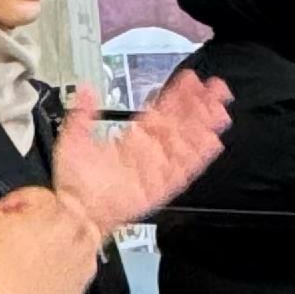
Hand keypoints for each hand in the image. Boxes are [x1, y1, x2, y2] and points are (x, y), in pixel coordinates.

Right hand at [0, 185, 100, 293]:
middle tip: (27, 223)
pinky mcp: (79, 286)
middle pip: (68, 212)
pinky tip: (50, 264)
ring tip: (45, 241)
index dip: (15, 202)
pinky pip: (82, 265)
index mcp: (55, 212)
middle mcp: (76, 235)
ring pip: (84, 238)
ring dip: (66, 235)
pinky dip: (70, 261)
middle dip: (46, 214)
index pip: (38, 195)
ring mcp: (82, 262)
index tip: (5, 213)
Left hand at [50, 71, 231, 238]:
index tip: (191, 81)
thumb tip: (86, 90)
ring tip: (220, 110)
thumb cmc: (74, 183)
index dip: (177, 96)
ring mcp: (157, 169)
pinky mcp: (161, 186)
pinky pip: (185, 169)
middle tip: (216, 89)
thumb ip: (83, 113)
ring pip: (187, 143)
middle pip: (181, 125)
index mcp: (132, 140)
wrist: (76, 212)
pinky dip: (198, 156)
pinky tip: (212, 142)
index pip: (161, 112)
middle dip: (200, 106)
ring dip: (204, 126)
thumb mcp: (74, 139)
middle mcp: (148, 152)